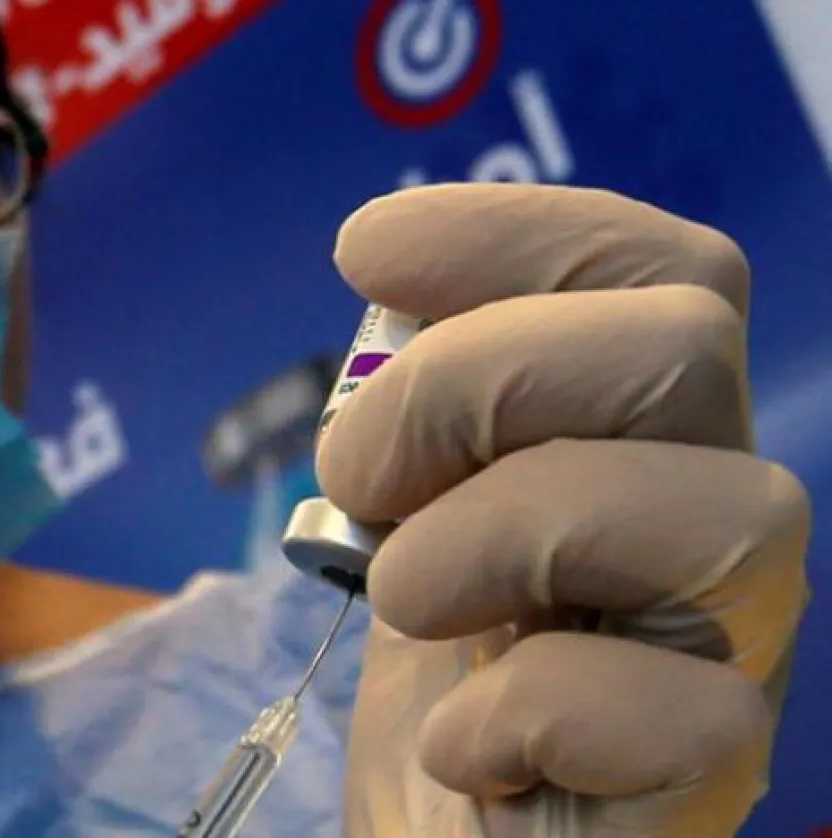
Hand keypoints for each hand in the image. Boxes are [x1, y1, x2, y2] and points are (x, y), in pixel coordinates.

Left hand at [323, 184, 810, 836]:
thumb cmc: (433, 679)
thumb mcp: (406, 518)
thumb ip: (421, 417)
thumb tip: (386, 290)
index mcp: (639, 439)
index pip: (657, 273)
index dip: (522, 233)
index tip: (365, 248)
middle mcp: (710, 521)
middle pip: (685, 345)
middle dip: (476, 377)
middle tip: (361, 470)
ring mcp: (732, 650)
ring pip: (726, 512)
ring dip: (504, 532)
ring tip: (404, 598)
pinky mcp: (709, 780)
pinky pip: (691, 716)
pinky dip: (532, 712)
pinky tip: (462, 742)